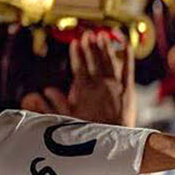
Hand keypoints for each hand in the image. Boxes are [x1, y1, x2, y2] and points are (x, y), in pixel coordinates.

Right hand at [21, 32, 135, 126]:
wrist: (115, 140)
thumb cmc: (90, 130)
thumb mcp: (67, 118)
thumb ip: (55, 103)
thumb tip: (46, 90)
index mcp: (84, 89)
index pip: (79, 66)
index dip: (77, 53)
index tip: (74, 42)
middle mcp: (100, 85)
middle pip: (94, 60)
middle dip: (90, 46)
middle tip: (87, 33)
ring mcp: (116, 86)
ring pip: (110, 61)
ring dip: (105, 47)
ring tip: (101, 35)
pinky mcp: (129, 90)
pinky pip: (128, 69)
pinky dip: (127, 56)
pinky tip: (125, 45)